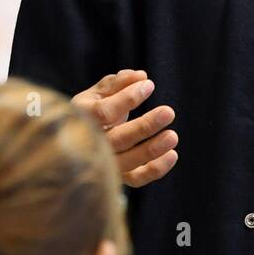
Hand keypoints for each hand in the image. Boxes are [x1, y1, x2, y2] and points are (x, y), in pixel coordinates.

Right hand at [72, 69, 177, 187]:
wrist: (81, 140)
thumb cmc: (94, 109)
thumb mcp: (100, 92)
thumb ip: (119, 82)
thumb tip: (141, 76)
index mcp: (81, 118)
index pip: (102, 113)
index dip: (127, 99)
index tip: (149, 85)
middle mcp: (89, 145)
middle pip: (117, 139)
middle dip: (144, 126)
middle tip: (168, 112)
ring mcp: (104, 163)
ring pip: (128, 161)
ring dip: (152, 150)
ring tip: (173, 136)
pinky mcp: (119, 177)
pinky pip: (137, 178)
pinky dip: (156, 169)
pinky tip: (172, 155)